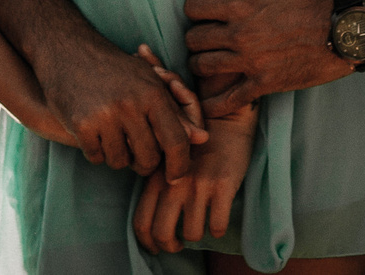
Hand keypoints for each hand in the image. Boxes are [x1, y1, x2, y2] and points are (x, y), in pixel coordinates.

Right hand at [40, 25, 208, 177]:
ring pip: (121, 162)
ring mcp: (105, 115)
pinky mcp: (82, 124)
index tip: (174, 177)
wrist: (70, 51)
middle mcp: (131, 105)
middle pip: (148, 158)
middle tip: (135, 149)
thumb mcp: (149, 82)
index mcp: (153, 94)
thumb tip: (203, 139)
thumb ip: (176, 113)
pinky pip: (97, 157)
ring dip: (117, 155)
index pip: (176, 142)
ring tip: (111, 133)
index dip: (179, 165)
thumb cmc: (116, 69)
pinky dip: (96, 151)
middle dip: (143, 162)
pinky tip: (93, 131)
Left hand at [134, 103, 254, 253]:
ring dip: (196, 236)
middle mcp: (175, 183)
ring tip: (200, 227)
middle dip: (170, 246)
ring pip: (192, 233)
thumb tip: (152, 222)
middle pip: (162, 233)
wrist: (223, 119)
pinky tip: (217, 220)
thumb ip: (156, 185)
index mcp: (156, 178)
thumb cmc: (193, 143)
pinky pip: (217, 225)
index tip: (156, 247)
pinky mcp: (223, 185)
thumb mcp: (166, 160)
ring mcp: (199, 185)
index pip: (141, 222)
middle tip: (177, 245)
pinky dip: (217, 229)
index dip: (147, 242)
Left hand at [182, 0, 350, 117]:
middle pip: (193, 38)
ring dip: (203, 65)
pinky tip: (210, 102)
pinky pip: (226, 99)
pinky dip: (214, 103)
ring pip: (203, 66)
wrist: (344, 33)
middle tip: (203, 40)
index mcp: (241, 2)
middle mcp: (240, 31)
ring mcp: (250, 59)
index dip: (194, 10)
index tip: (200, 14)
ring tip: (209, 63)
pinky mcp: (262, 83)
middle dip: (196, 39)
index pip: (192, 7)